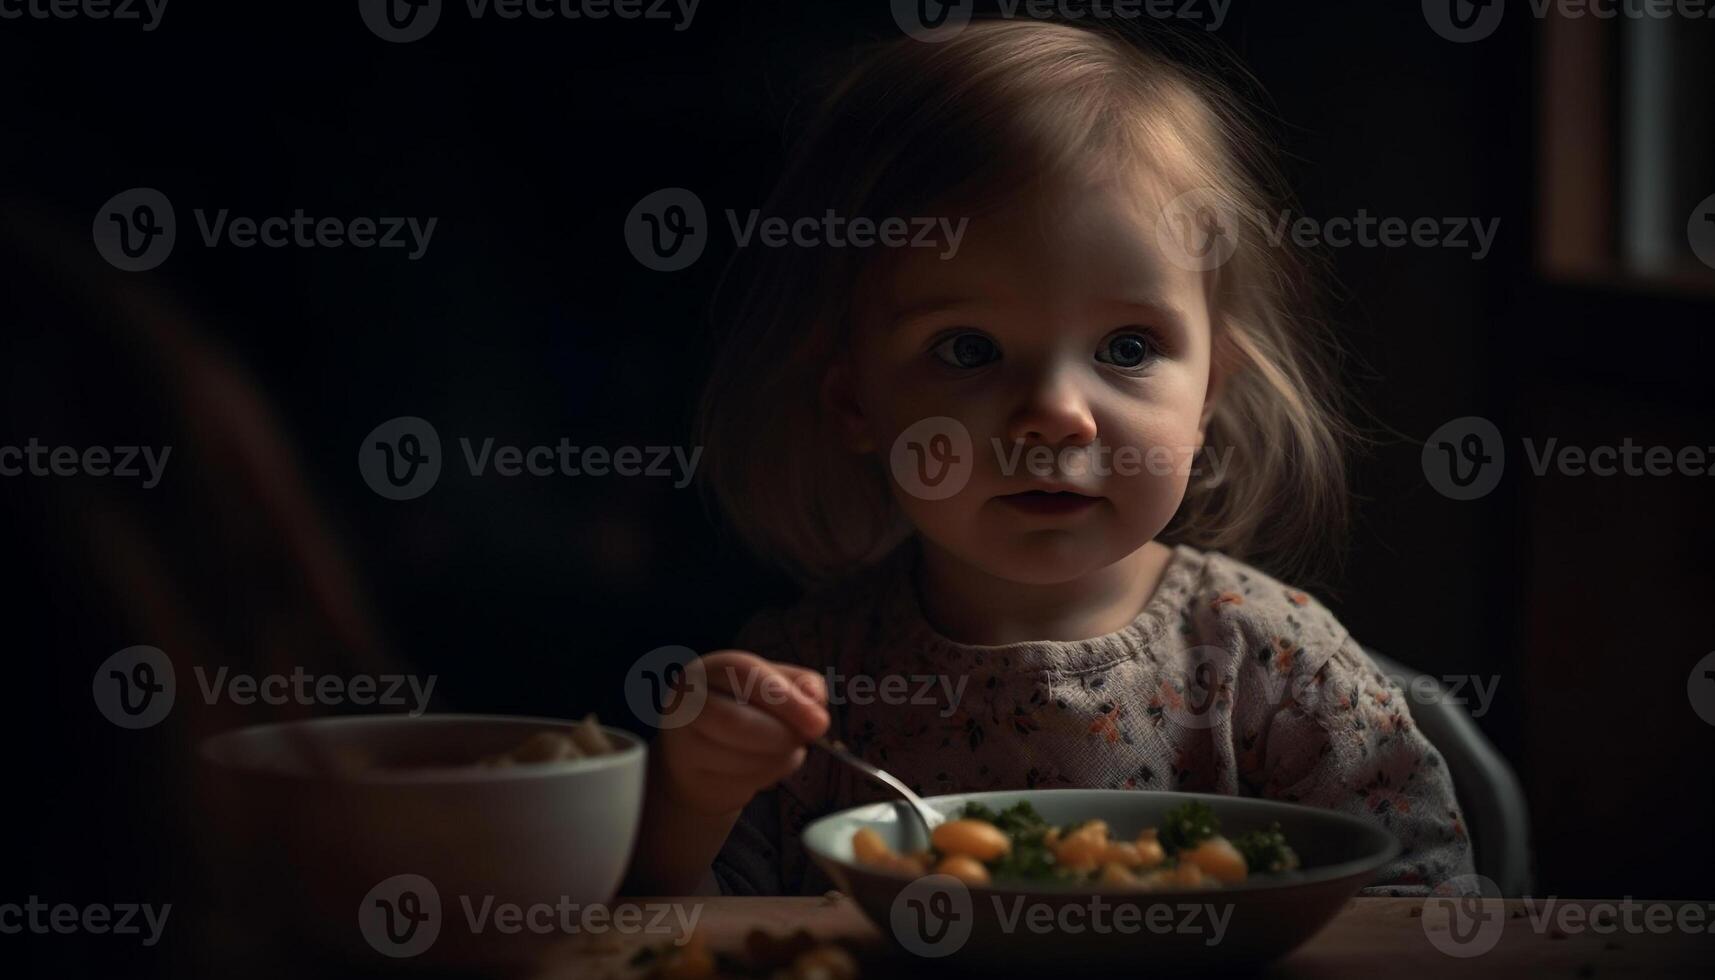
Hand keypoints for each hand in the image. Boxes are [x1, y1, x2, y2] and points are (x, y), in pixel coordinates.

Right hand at [655, 649, 828, 814]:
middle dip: (782, 736)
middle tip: (803, 742)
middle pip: (736, 721)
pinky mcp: (690, 778)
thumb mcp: (772, 688)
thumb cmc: (742, 713)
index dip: (785, 698)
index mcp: (709, 670)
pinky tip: (763, 768)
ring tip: (782, 751)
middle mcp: (685, 702)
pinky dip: (766, 778)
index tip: (819, 722)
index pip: (743, 673)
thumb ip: (799, 685)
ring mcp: (682, 743)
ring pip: (742, 759)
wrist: (699, 758)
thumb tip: (815, 699)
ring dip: (777, 760)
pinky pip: (740, 784)